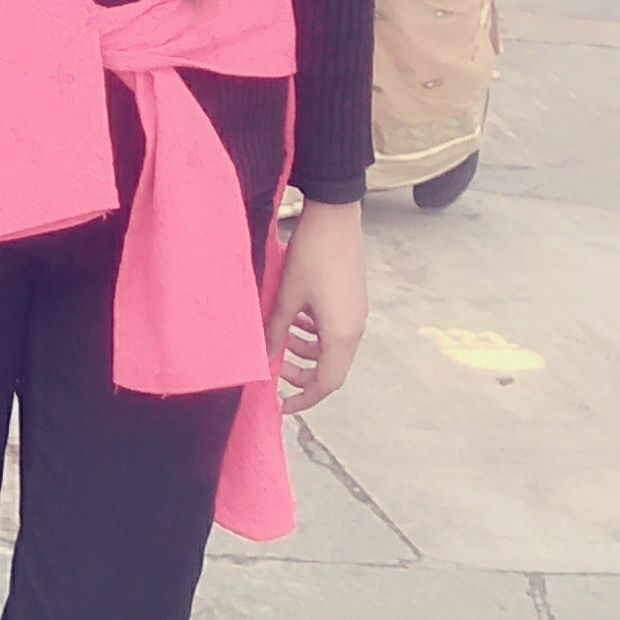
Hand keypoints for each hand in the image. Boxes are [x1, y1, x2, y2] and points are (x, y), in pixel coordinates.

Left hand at [265, 197, 365, 415]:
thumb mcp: (287, 297)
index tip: (282, 403)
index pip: (327, 383)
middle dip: (302, 373)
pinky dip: (315, 332)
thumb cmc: (311, 257)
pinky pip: (335, 328)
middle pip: (331, 368)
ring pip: (332, 347)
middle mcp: (354, 329)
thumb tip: (264, 360)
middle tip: (275, 366)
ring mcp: (356, 313)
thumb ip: (275, 332)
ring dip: (306, 350)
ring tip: (281, 337)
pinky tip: (295, 318)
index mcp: (341, 335)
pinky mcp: (353, 298)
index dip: (304, 398)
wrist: (335, 215)